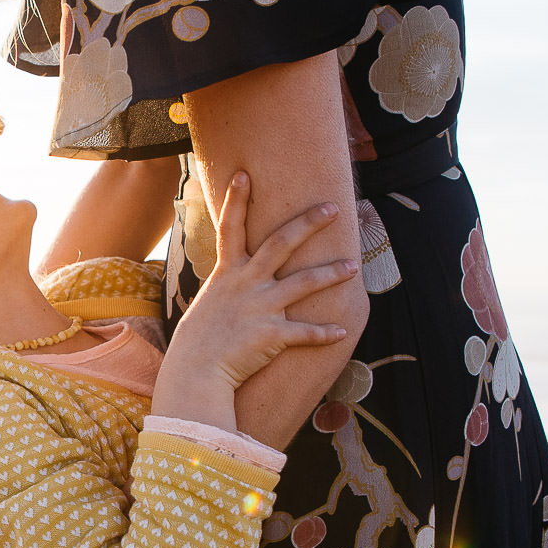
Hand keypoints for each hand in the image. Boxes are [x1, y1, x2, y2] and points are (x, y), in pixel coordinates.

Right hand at [164, 172, 357, 392]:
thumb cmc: (198, 341)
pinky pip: (305, 332)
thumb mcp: (209, 304)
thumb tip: (233, 278)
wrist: (195, 373)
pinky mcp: (272, 335)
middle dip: (308, 223)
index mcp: (227, 274)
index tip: (244, 174)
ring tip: (353, 265)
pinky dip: (324, 333)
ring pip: (304, 283)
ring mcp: (260, 308)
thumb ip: (227, 287)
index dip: (235, 200)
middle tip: (332, 208)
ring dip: (331, 273)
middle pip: (281, 244)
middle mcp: (246, 284)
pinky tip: (341, 332)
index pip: (230, 228)